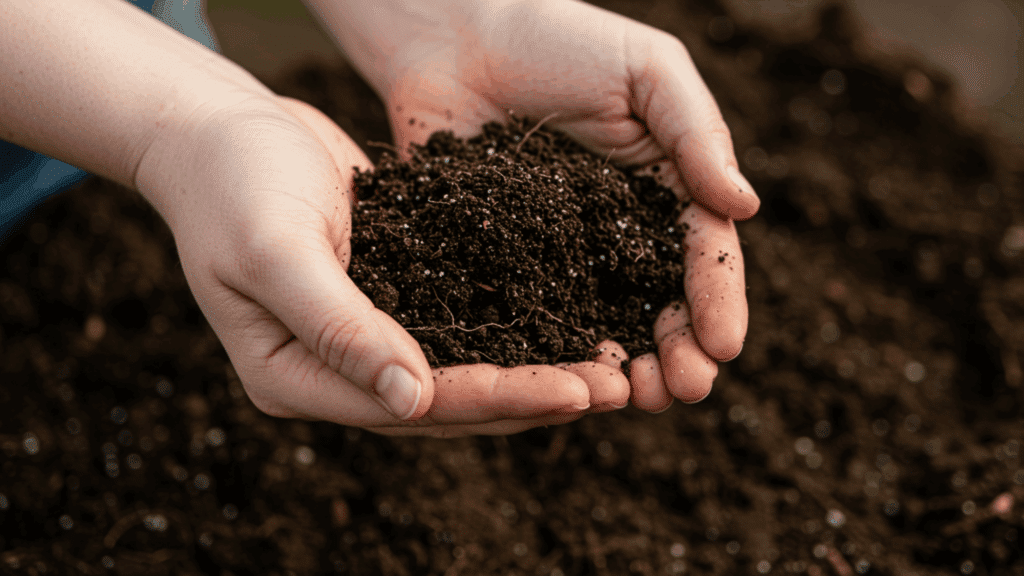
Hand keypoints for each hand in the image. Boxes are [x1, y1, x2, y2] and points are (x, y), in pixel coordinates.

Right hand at [135, 94, 623, 435]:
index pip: (414, 406)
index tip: (576, 391)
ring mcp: (363, 337)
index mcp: (295, 378)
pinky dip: (511, 324)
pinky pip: (458, 324)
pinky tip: (566, 317)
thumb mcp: (274, 251)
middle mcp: (335, 372)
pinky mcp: (389, 297)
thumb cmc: (230, 182)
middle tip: (619, 388)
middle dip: (534, 395)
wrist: (218, 128)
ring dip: (534, 368)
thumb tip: (412, 403)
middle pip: (449, 402)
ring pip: (462, 370)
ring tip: (611, 365)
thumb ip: (338, 329)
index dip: (499, 400)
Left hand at [306, 0, 754, 410]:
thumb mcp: (647, 72)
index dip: (716, 301)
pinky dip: (553, 352)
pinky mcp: (500, 265)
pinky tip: (565, 379)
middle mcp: (615, 236)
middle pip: (658, 305)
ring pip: (602, 324)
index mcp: (662, 192)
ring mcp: (559, 256)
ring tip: (638, 399)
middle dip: (680, 352)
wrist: (456, 34)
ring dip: (627, 368)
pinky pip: (530, 316)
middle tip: (684, 389)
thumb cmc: (560, 39)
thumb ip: (695, 135)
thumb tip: (745, 208)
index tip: (723, 345)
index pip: (700, 255)